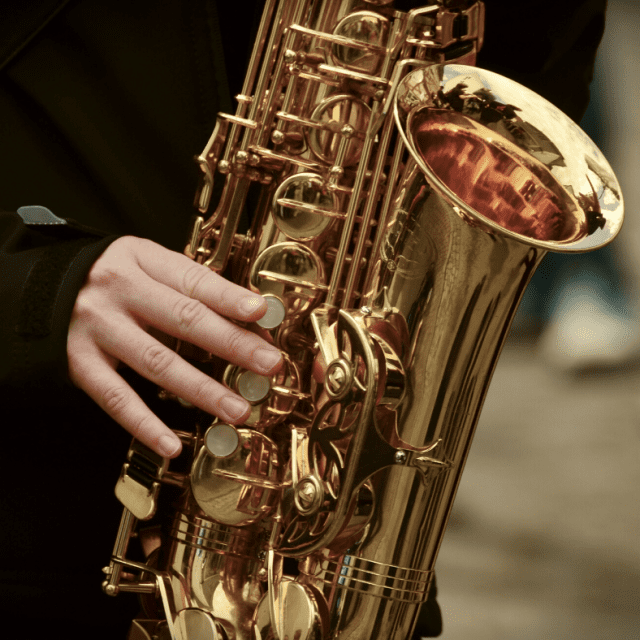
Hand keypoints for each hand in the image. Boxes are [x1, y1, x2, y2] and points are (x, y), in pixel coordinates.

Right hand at [67, 236, 282, 457]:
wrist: (39, 288)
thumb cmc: (110, 279)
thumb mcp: (148, 266)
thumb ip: (193, 288)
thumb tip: (250, 318)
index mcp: (142, 261)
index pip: (194, 280)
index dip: (230, 298)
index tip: (262, 313)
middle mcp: (120, 293)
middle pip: (184, 320)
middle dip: (231, 344)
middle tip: (267, 364)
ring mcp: (98, 329)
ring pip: (158, 363)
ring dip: (202, 389)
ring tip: (237, 409)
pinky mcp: (80, 364)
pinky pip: (116, 398)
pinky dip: (145, 424)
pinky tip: (173, 443)